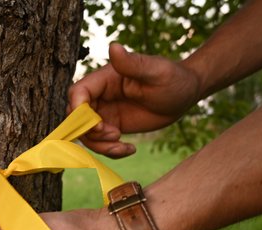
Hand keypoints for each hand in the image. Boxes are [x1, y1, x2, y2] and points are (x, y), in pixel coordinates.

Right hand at [68, 43, 201, 157]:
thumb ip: (132, 63)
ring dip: (100, 145)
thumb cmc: (173, 78)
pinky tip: (130, 149)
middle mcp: (100, 96)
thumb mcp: (156, 71)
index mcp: (104, 79)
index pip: (77, 93)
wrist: (185, 95)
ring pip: (86, 134)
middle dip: (89, 132)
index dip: (79, 112)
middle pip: (76, 117)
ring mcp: (105, 112)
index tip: (98, 125)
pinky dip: (111, 151)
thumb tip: (113, 46)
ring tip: (123, 145)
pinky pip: (101, 143)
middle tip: (115, 135)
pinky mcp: (113, 126)